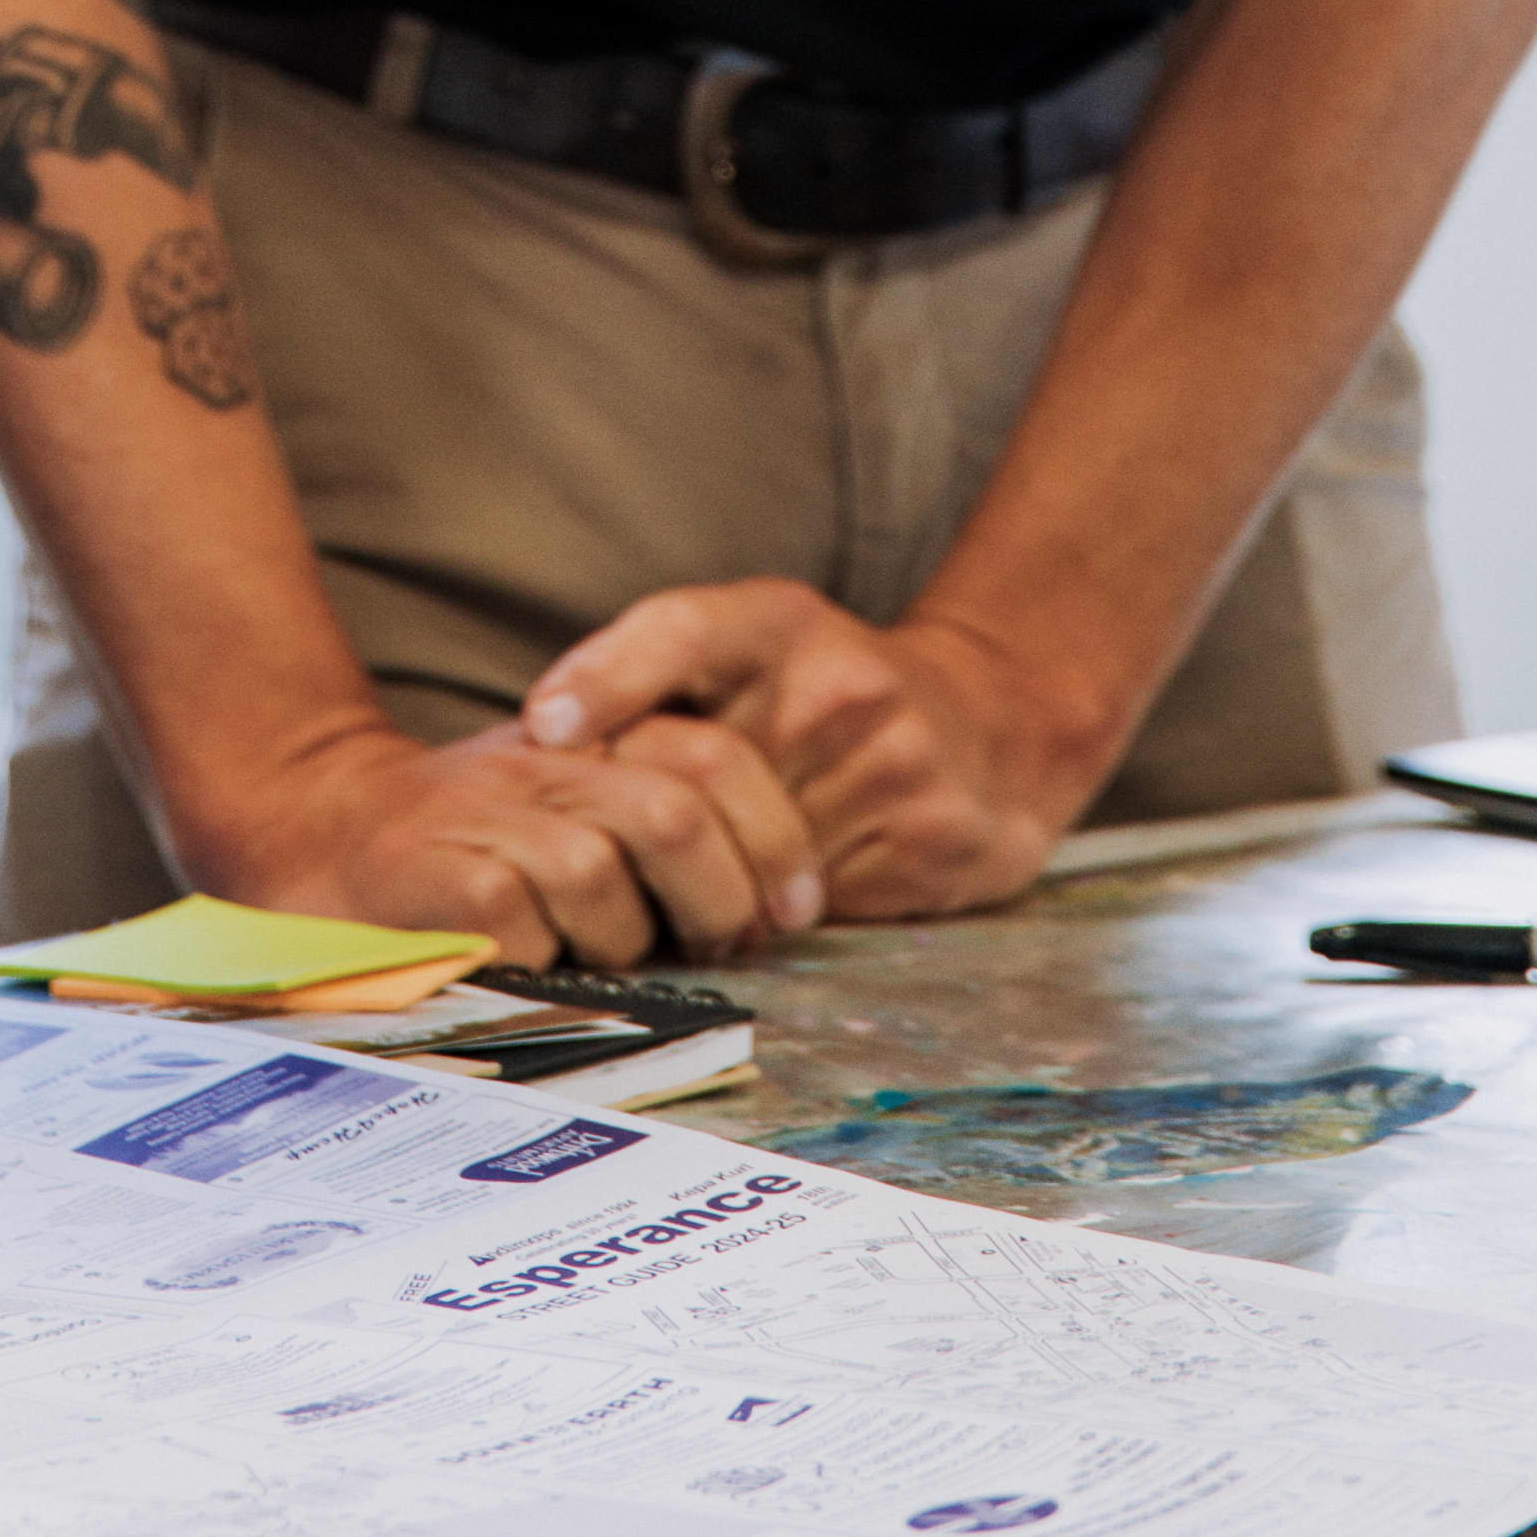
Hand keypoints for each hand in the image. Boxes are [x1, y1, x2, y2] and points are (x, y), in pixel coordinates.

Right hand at [200, 706, 825, 969]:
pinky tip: (534, 972)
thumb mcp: (569, 810)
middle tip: (717, 951)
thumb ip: (658, 834)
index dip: (775, 836)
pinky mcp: (437, 872)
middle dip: (719, 900)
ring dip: (621, 942)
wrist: (317, 830)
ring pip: (601, 874)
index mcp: (595, 738)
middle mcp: (546, 763)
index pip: (714, 757)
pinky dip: (544, 962)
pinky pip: (524, 920)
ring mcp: (489, 813)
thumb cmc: (470, 847)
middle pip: (675, 814)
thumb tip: (772, 911)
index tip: (796, 909)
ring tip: (603, 965)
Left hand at [525, 585, 1091, 919]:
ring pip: (753, 856)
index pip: (684, 630)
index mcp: (783, 622)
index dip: (607, 675)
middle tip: (607, 858)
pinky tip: (765, 906)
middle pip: (702, 773)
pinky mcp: (931, 841)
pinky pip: (814, 904)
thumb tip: (539, 743)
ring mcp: (892, 765)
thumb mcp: (751, 644)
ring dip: (704, 884)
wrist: (997, 725)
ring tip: (685, 891)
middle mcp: (840, 684)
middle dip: (645, 824)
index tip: (544, 726)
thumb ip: (656, 675)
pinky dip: (770, 913)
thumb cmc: (829, 689)